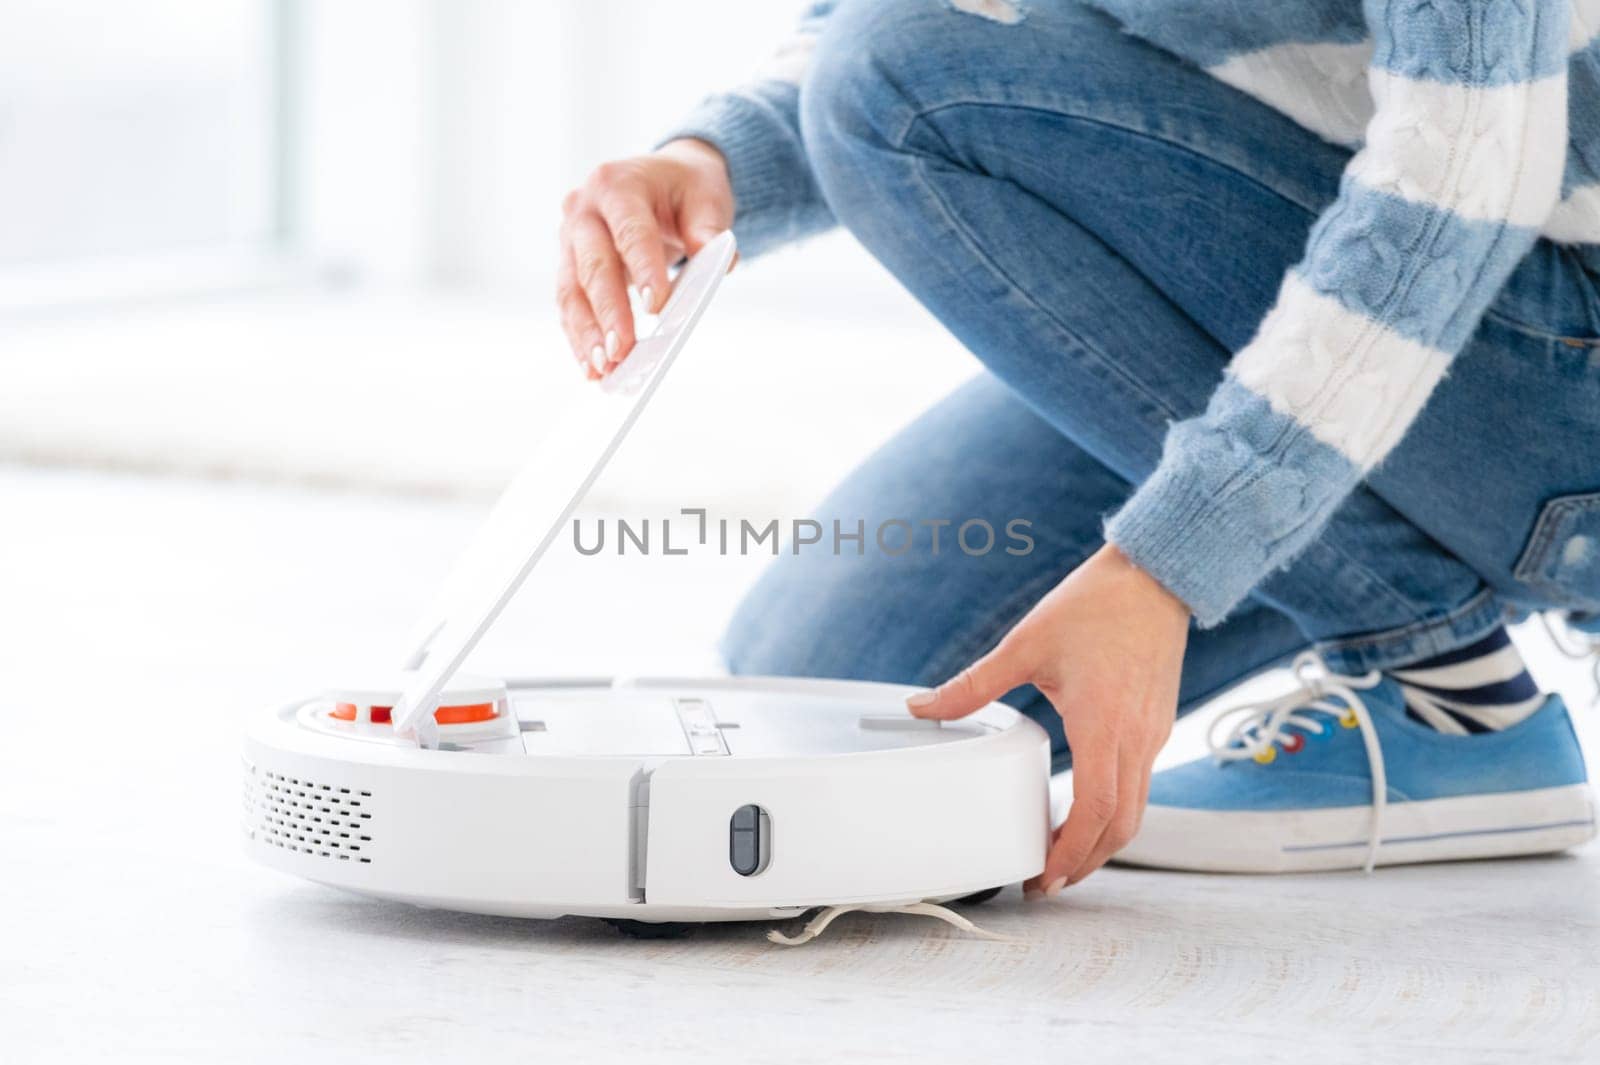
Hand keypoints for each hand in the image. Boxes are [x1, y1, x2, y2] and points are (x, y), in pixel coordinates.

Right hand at [557, 138, 734, 378]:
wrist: (661, 178)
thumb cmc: (685, 188)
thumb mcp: (706, 196)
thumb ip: (709, 229)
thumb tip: (720, 265)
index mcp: (618, 184)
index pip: (630, 232)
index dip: (643, 269)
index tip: (656, 308)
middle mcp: (584, 208)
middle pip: (593, 265)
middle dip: (608, 312)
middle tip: (621, 351)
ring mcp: (570, 237)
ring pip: (572, 290)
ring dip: (586, 334)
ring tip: (601, 369)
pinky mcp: (568, 264)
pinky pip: (570, 304)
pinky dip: (579, 336)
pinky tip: (591, 366)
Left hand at [907, 543, 1189, 893]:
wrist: (1156, 576)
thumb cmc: (1096, 605)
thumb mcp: (1025, 643)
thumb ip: (973, 685)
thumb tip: (922, 706)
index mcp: (1102, 723)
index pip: (1094, 811)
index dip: (1069, 853)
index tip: (1043, 877)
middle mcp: (1135, 737)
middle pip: (1120, 826)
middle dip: (1084, 863)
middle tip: (1046, 883)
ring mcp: (1152, 733)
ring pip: (1135, 810)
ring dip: (1101, 841)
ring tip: (1062, 857)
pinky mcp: (1157, 724)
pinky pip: (1139, 784)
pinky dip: (1113, 810)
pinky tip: (1083, 808)